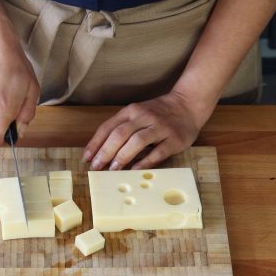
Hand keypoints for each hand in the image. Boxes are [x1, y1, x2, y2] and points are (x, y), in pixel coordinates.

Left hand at [82, 91, 209, 169]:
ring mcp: (160, 127)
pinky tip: (135, 170)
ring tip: (112, 170)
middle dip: (105, 152)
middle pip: (120, 134)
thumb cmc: (158, 114)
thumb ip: (122, 129)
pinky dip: (145, 162)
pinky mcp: (174, 139)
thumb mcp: (138, 114)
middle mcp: (144, 117)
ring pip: (137, 141)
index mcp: (131, 111)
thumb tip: (101, 151)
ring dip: (122, 157)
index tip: (87, 159)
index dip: (95, 144)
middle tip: (96, 168)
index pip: (108, 127)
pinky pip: (157, 152)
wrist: (188, 105)